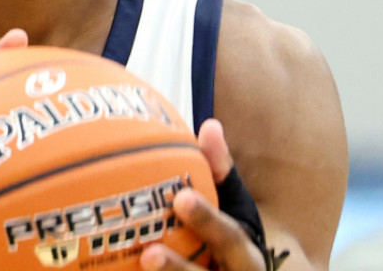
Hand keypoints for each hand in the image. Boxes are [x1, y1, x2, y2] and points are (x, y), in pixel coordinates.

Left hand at [140, 119, 266, 270]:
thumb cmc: (228, 237)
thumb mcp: (232, 206)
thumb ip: (219, 171)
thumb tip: (210, 126)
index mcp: (243, 254)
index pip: (231, 239)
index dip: (208, 221)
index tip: (182, 198)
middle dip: (178, 268)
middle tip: (148, 253)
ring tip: (138, 264)